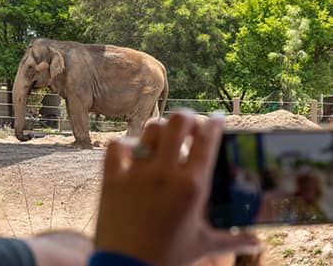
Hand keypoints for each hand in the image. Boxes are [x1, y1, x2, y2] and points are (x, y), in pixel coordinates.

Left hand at [95, 111, 259, 265]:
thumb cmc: (168, 259)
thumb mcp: (202, 245)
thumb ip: (232, 240)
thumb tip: (256, 243)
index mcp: (191, 186)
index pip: (207, 139)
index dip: (214, 122)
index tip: (217, 118)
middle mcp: (164, 172)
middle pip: (178, 121)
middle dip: (188, 118)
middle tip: (190, 127)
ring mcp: (136, 172)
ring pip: (150, 129)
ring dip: (161, 129)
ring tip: (165, 139)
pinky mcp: (113, 178)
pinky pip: (117, 146)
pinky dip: (126, 144)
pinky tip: (134, 151)